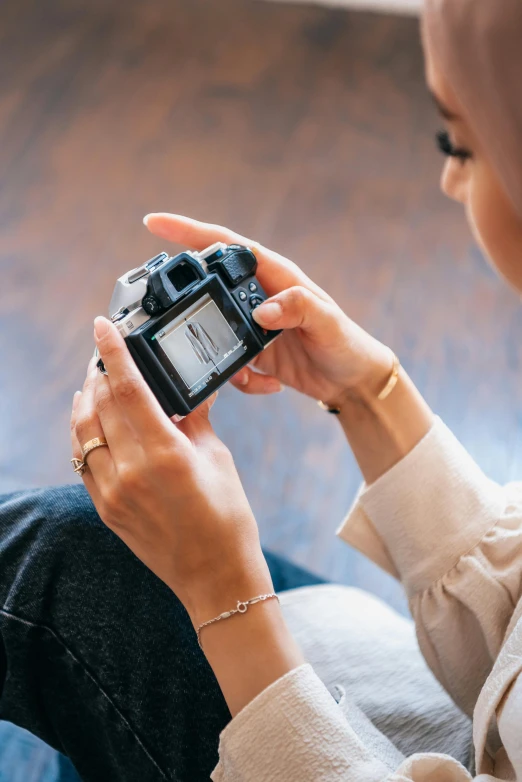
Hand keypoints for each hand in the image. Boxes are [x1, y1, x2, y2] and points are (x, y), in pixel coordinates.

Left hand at [70, 318, 271, 624]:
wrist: (215, 577)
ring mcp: (113, 493)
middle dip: (98, 372)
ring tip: (94, 381)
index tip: (102, 327)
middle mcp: (131, 472)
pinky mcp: (106, 509)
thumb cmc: (226, 518)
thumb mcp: (217, 459)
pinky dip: (83, 433)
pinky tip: (91, 420)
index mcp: (165, 455)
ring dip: (85, 400)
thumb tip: (188, 388)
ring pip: (82, 432)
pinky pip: (82, 460)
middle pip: (99, 405)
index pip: (127, 389)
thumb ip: (194, 419)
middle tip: (104, 353)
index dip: (112, 353)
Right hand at [144, 213, 393, 405]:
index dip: (189, 232)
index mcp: (275, 276)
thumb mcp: (328, 323)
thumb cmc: (347, 344)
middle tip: (181, 321)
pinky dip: (240, 378)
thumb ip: (299, 307)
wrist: (352, 380)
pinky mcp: (252, 352)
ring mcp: (252, 324)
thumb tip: (262, 309)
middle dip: (190, 303)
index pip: (225, 246)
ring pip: (212, 330)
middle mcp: (258, 295)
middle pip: (208, 286)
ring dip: (217, 353)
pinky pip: (229, 362)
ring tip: (249, 371)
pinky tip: (268, 384)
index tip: (154, 223)